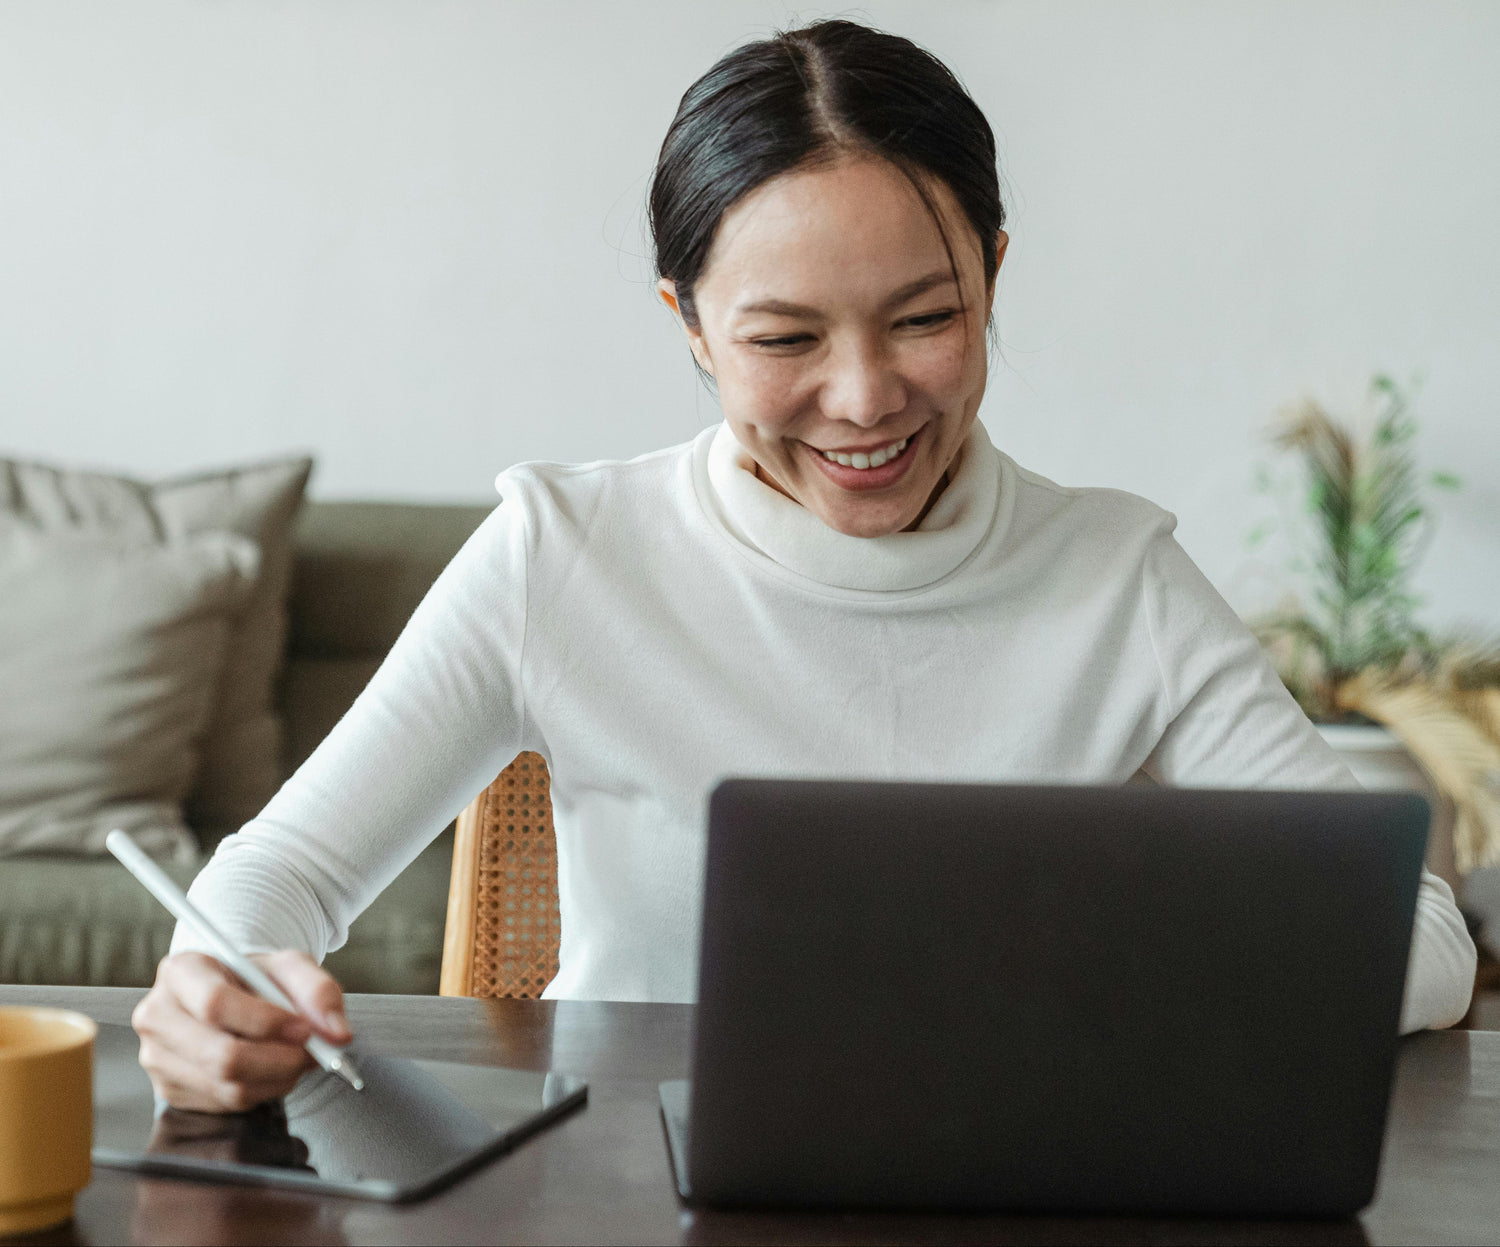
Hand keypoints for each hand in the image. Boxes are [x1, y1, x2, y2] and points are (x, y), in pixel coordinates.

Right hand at [132, 949, 352, 1111]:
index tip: (304, 1028)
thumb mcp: (290, 967)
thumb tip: (337, 1033)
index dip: (266, 1022)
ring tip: (297, 1057)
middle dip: (279, 1060)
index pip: (216, 1003)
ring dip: (277, 1077)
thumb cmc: (255, 978)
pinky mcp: (169, 1090)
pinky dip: (263, 1090)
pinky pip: (225, 1102)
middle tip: (312, 1052)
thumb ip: (319, 990)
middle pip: (220, 1055)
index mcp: (180, 971)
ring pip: (227, 1085)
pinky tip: (273, 1069)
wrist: (232, 996)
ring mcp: (158, 1057)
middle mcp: (158, 1015)